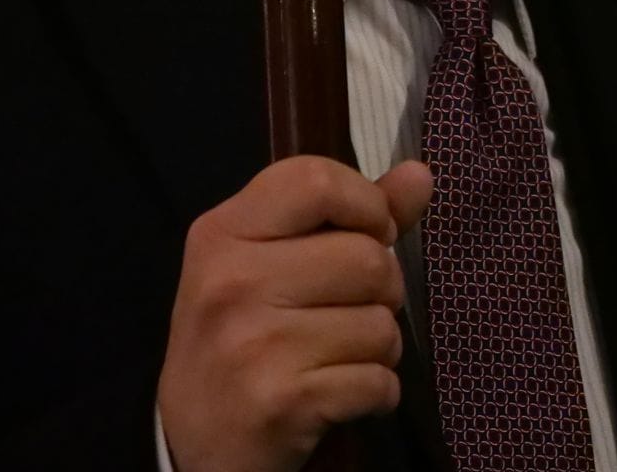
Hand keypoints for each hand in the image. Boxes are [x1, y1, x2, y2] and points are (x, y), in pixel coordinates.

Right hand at [158, 156, 432, 471]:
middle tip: (349, 311)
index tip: (368, 234)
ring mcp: (252, 343)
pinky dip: (377, 393)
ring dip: (379, 346)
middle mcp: (231, 283)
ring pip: (381, 323)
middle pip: (368, 258)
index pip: (316, 180)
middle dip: (382, 289)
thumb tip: (420, 174)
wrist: (196, 443)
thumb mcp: (273, 264)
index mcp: (223, 234)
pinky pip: (379, 380)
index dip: (366, 205)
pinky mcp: (279, 401)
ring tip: (339, 356)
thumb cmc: (243, 339)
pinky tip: (340, 393)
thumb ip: (351, 216)